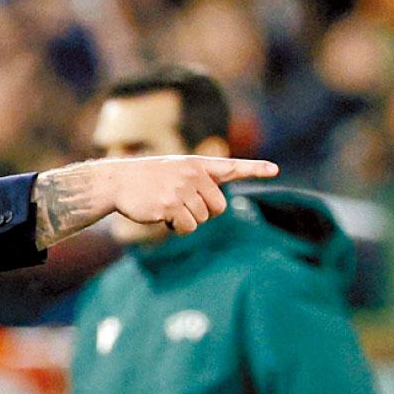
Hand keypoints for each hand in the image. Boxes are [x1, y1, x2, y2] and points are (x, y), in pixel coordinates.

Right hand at [33, 154, 278, 247]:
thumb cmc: (147, 180)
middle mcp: (193, 174)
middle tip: (183, 206)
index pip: (232, 166)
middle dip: (204, 213)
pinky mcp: (170, 206)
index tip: (275, 169)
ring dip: (187, 221)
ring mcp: (182, 190)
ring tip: (168, 208)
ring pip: (202, 219)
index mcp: (197, 164)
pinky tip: (163, 217)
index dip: (255, 168)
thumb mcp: (175, 171)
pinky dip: (178, 229)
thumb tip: (216, 207)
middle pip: (219, 206)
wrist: (118, 182)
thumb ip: (198, 182)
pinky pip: (188, 228)